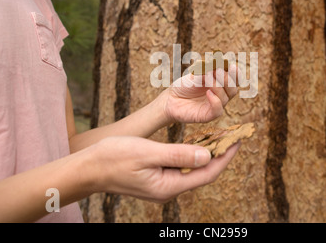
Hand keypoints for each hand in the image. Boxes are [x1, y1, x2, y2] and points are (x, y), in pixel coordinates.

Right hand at [92, 135, 239, 202]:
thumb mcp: (148, 152)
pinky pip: (180, 167)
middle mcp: (168, 189)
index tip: (237, 140)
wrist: (88, 168)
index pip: (207, 173)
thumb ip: (178, 154)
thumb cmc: (114, 158)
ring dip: (206, 153)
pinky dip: (191, 154)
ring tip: (218, 136)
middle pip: (202, 173)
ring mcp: (162, 185)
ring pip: (192, 169)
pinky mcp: (156, 178)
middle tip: (231, 134)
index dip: (224, 157)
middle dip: (219, 154)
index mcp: (168, 186)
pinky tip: (195, 142)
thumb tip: (207, 156)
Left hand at [160, 64, 237, 123]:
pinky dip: (215, 101)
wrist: (171, 99)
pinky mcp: (208, 116)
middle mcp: (221, 95)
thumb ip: (205, 71)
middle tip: (217, 70)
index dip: (235, 73)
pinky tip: (208, 92)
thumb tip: (214, 66)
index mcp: (220, 84)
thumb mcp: (194, 74)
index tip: (231, 65)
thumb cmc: (184, 85)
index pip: (234, 80)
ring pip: (225, 98)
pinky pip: (217, 110)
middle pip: (233, 89)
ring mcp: (215, 106)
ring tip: (206, 77)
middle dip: (227, 79)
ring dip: (217, 86)